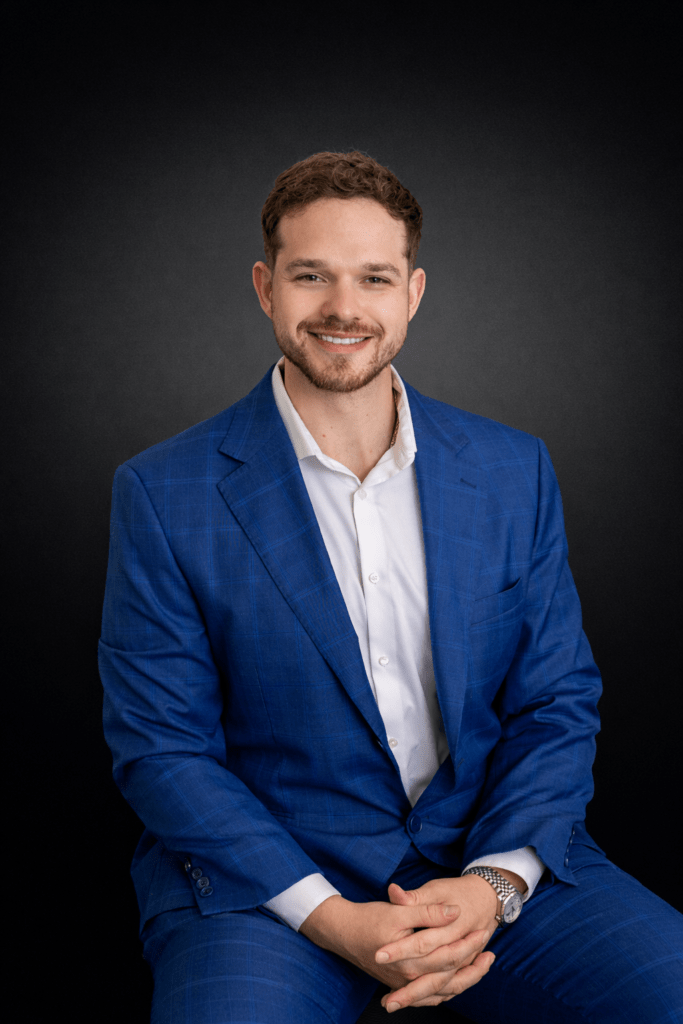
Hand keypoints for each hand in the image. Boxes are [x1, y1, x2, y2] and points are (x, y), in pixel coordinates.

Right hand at [299, 892, 494, 1011]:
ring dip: (465, 980)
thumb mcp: (399, 910)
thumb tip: (454, 911)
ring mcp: (404, 985)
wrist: (342, 932)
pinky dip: (447, 991)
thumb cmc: (369, 918)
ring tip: (482, 966)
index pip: (450, 955)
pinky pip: (430, 997)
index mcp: (411, 960)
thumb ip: (428, 912)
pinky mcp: (400, 985)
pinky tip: (457, 982)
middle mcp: (409, 978)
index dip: (469, 943)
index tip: (484, 930)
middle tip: (490, 951)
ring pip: (443, 991)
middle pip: (451, 978)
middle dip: (473, 965)